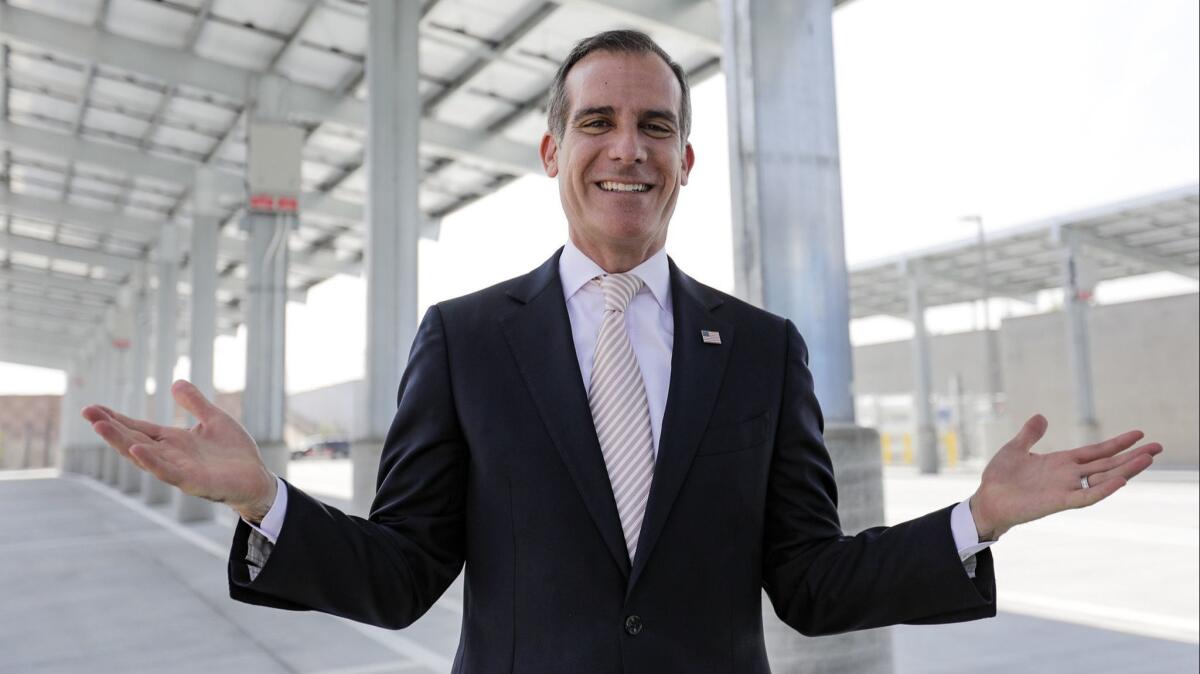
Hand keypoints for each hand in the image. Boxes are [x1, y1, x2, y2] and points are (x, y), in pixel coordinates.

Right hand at [81, 379, 276, 521]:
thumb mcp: (214, 419)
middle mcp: (170, 455)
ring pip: (144, 456)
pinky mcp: (194, 482)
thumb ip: (195, 403)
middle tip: (88, 413)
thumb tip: (175, 383)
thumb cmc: (234, 452)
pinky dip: (151, 462)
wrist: (257, 478)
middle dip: (110, 428)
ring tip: (101, 427)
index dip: (116, 419)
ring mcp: (180, 470)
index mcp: (173, 441)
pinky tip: (136, 449)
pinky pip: (168, 472)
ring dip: (121, 442)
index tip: (92, 408)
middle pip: (133, 440)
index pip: (138, 428)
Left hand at [968, 414, 1161, 540]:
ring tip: (1148, 459)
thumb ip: (1030, 434)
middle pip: (1107, 463)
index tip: (1138, 434)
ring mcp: (1066, 488)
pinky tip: (1121, 481)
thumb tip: (1041, 416)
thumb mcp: (1015, 448)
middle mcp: (1068, 475)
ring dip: (1125, 470)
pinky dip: (1103, 489)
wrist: (987, 499)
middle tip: (1158, 446)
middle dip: (1132, 455)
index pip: (1096, 451)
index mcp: (1061, 462)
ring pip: (1103, 478)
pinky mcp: (1059, 502)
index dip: (1117, 443)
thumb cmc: (1000, 477)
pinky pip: (1086, 496)